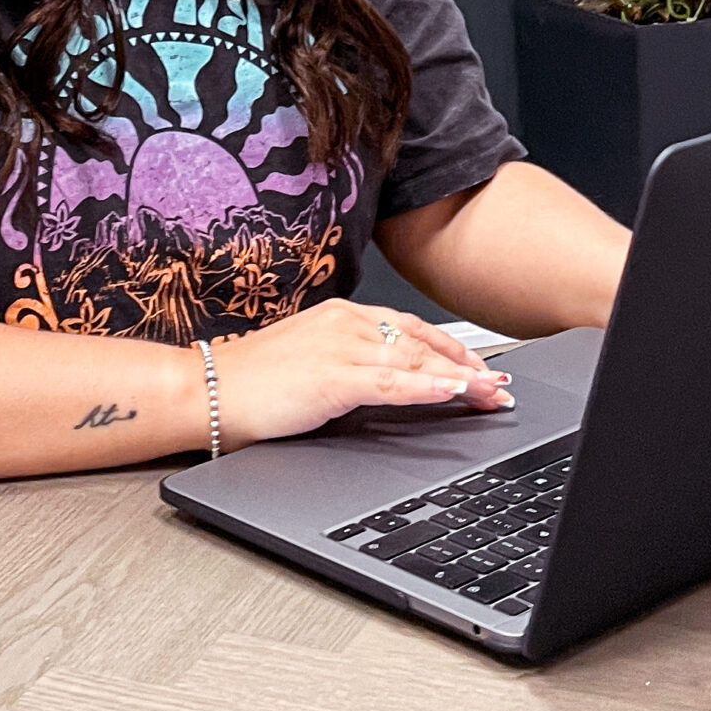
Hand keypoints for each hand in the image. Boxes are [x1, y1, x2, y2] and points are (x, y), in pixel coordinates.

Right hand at [209, 300, 514, 449]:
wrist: (208, 391)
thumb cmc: (251, 382)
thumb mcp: (310, 363)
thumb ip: (349, 364)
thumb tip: (386, 382)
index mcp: (342, 316)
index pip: (411, 330)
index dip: (452, 350)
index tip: (482, 368)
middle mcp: (346, 324)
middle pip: (423, 343)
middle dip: (468, 366)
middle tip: (502, 387)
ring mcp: (340, 348)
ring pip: (415, 362)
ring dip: (461, 379)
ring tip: (492, 395)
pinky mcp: (333, 378)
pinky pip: (392, 383)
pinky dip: (428, 388)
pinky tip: (453, 393)